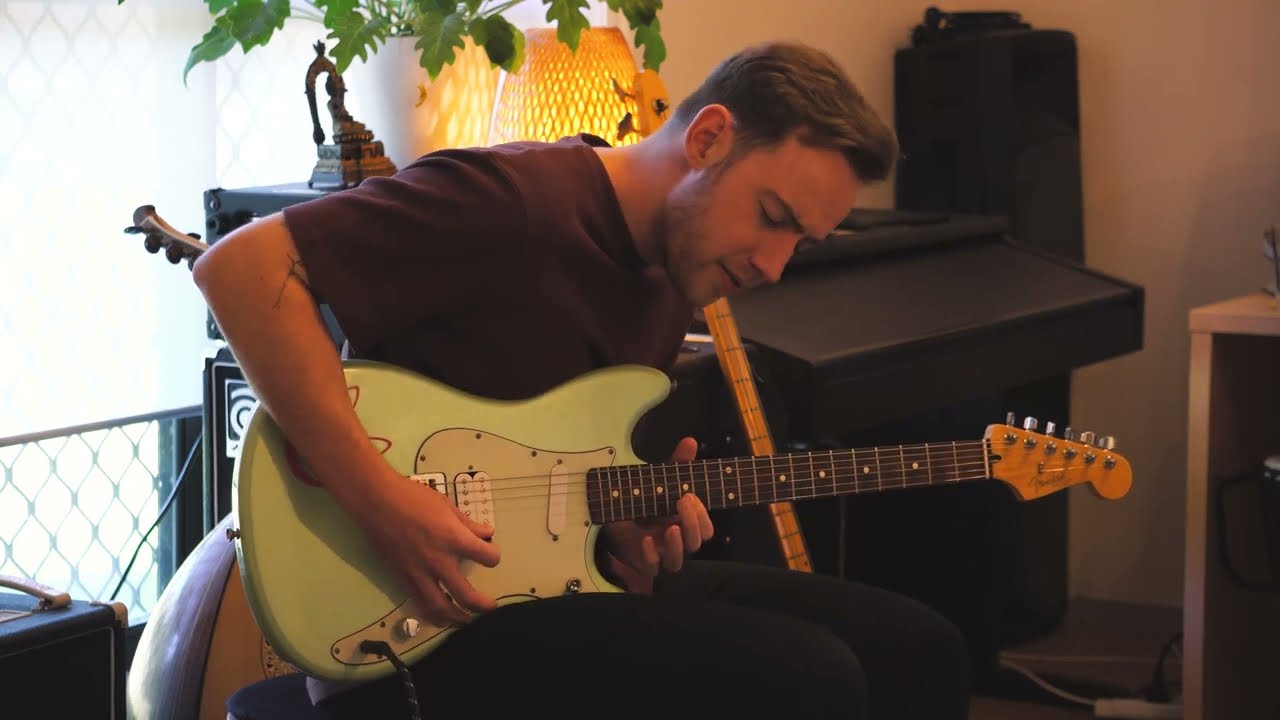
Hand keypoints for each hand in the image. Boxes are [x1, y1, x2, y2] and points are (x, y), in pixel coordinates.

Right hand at [353, 466, 501, 626]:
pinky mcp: (402, 578)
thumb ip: (468, 524)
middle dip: (482, 605)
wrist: (376, 502)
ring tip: (466, 620)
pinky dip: (432, 612)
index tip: (491, 556)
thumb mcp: (446, 505)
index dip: (493, 557)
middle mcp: (439, 561)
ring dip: (457, 618)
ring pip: (441, 607)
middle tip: (490, 608)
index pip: (487, 558)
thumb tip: (487, 533)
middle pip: (467, 595)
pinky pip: (419, 602)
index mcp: (454, 539)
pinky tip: (440, 615)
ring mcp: (419, 573)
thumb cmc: (413, 497)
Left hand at [602, 437, 713, 592]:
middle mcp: (676, 540)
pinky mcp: (642, 561)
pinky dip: (650, 555)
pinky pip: (652, 567)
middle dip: (692, 524)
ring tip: (670, 529)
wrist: (614, 512)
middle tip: (682, 502)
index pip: (705, 529)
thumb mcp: (661, 479)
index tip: (690, 495)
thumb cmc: (643, 499)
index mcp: (685, 524)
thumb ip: (677, 463)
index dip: (702, 516)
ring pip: (678, 560)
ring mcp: (660, 553)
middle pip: (696, 543)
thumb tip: (690, 441)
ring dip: (677, 545)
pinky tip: (646, 540)